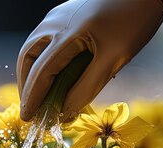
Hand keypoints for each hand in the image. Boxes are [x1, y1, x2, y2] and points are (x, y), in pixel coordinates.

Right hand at [17, 0, 162, 121]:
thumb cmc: (135, 21)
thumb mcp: (115, 58)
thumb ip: (88, 86)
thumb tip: (66, 111)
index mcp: (67, 33)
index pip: (41, 72)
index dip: (33, 98)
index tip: (27, 119)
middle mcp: (56, 22)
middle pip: (28, 58)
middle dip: (27, 85)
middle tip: (31, 108)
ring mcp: (58, 15)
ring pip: (34, 47)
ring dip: (33, 72)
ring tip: (40, 94)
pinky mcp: (65, 13)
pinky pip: (46, 39)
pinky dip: (43, 59)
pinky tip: (54, 72)